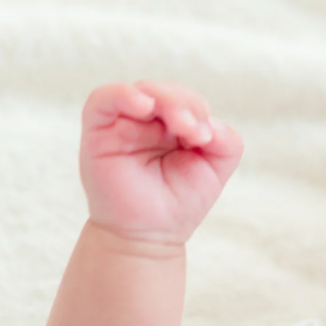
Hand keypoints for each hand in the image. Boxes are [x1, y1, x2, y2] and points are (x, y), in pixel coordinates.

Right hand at [79, 81, 243, 244]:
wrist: (147, 236)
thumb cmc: (178, 202)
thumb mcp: (215, 170)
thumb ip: (227, 142)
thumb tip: (212, 122)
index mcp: (174, 126)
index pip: (188, 101)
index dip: (199, 111)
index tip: (206, 139)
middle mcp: (147, 121)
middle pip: (167, 92)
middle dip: (186, 106)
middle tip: (194, 133)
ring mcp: (122, 123)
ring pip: (143, 90)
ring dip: (167, 100)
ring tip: (182, 126)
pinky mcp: (98, 129)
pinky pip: (104, 98)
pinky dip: (124, 94)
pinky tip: (145, 104)